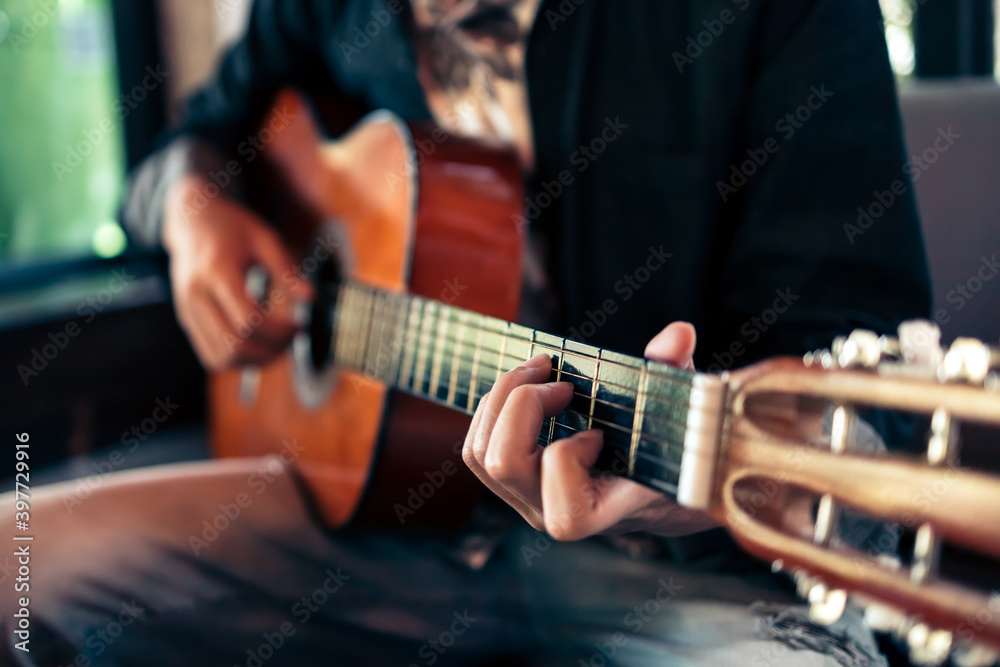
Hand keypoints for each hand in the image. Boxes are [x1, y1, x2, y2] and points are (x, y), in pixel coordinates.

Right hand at [162, 174, 313, 369]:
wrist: (192, 221)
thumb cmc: (233, 228)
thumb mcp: (264, 239)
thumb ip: (286, 270)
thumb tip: (311, 298)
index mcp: (216, 272)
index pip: (248, 320)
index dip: (279, 332)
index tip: (299, 325)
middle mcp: (196, 296)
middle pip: (234, 345)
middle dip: (271, 351)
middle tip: (292, 340)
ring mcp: (187, 311)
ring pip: (221, 358)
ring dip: (255, 362)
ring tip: (278, 347)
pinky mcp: (187, 321)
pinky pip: (211, 356)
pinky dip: (238, 360)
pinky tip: (259, 347)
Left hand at [462, 322, 718, 539]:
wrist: (660, 490)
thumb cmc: (673, 450)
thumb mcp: (682, 413)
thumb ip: (675, 373)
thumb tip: (679, 333)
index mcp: (603, 512)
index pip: (564, 511)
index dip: (569, 457)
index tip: (598, 431)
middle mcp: (554, 513)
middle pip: (503, 464)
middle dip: (521, 404)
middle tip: (556, 377)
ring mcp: (528, 499)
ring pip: (479, 454)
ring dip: (501, 398)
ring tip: (541, 372)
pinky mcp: (512, 482)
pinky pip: (475, 448)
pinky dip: (493, 405)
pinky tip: (530, 385)